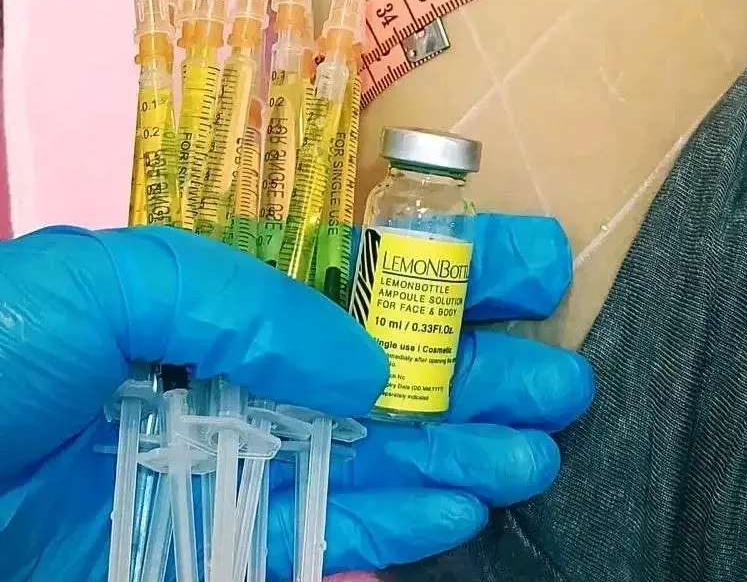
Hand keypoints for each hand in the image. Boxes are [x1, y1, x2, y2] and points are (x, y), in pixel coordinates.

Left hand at [0, 217, 591, 579]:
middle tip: (565, 376)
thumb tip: (364, 360)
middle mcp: (238, 374)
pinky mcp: (213, 548)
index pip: (355, 273)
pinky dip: (398, 524)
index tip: (534, 266)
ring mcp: (229, 463)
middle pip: (381, 369)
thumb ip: (246, 305)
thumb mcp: (112, 280)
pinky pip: (324, 535)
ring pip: (370, 455)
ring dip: (457, 452)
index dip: (446, 267)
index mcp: (216, 294)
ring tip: (538, 447)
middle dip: (476, 369)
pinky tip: (463, 504)